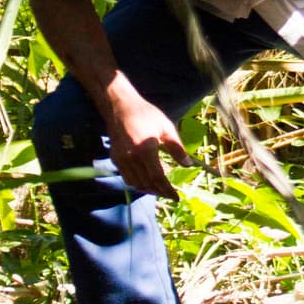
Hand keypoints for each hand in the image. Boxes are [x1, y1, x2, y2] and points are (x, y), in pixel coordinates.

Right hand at [105, 85, 186, 199]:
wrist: (120, 106)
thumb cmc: (146, 114)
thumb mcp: (166, 127)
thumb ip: (177, 147)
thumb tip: (188, 164)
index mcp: (146, 149)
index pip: (158, 177)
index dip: (168, 190)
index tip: (177, 197)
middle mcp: (132, 157)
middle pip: (147, 184)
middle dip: (160, 192)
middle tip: (170, 195)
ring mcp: (121, 159)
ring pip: (135, 184)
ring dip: (148, 190)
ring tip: (160, 190)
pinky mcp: (115, 158)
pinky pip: (127, 178)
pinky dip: (137, 184)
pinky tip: (146, 182)